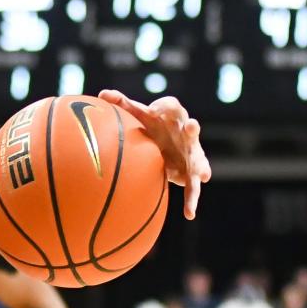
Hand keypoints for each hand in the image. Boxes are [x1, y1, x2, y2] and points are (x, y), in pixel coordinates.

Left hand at [98, 90, 211, 219]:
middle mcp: (185, 133)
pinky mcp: (191, 171)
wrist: (164, 144)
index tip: (153, 109)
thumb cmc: (150, 125)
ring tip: (203, 175)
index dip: (165, 106)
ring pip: (199, 158)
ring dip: (201, 165)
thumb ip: (122, 103)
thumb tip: (102, 93)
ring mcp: (191, 152)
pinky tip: (189, 214)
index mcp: (172, 116)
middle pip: (191, 128)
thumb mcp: (137, 114)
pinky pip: (193, 187)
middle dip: (192, 127)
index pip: (172, 106)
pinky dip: (192, 200)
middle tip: (192, 125)